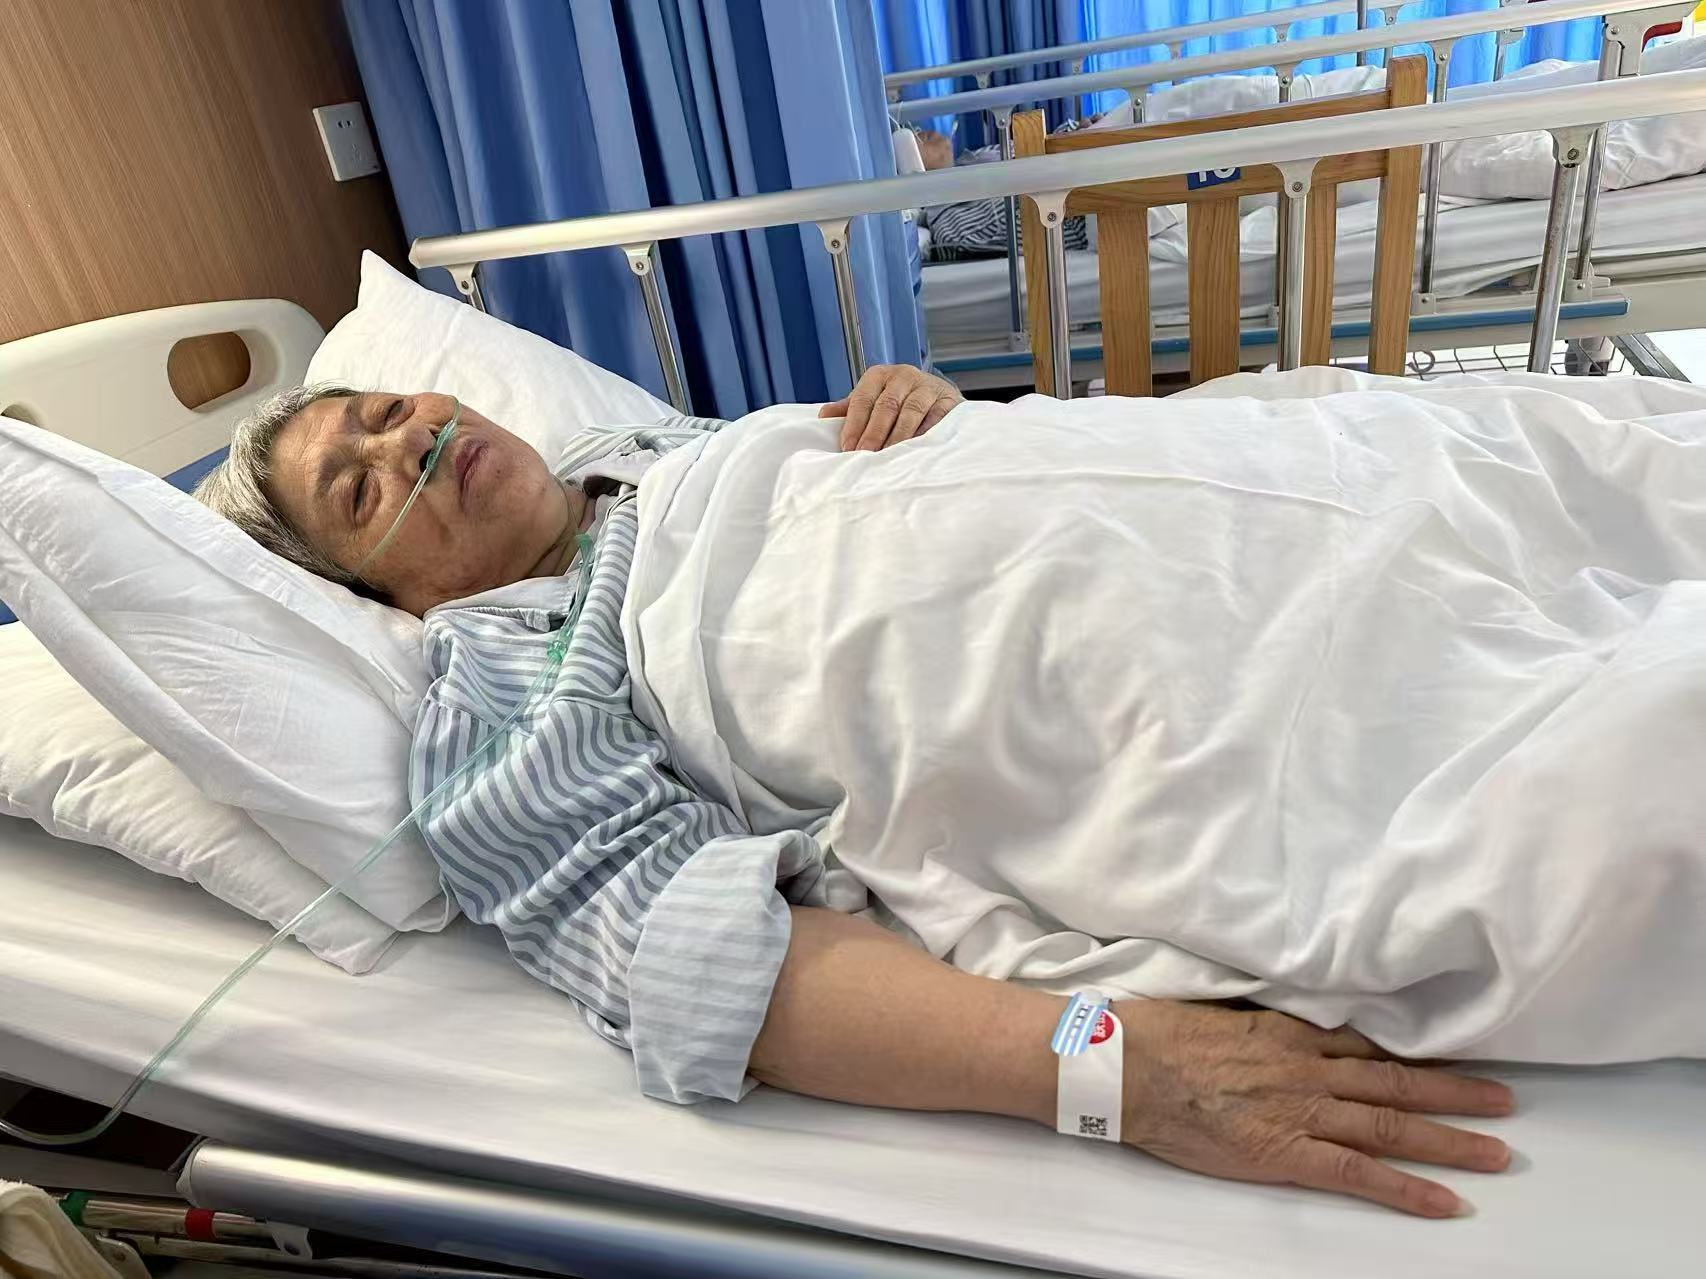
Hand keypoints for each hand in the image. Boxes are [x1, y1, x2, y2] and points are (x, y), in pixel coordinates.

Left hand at [819, 364, 963, 452]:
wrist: (939, 394)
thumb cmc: (899, 399)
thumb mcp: (873, 398)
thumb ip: (851, 408)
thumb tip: (823, 416)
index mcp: (879, 375)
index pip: (863, 399)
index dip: (854, 424)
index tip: (847, 447)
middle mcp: (903, 376)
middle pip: (886, 406)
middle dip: (874, 433)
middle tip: (865, 455)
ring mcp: (927, 387)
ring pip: (911, 412)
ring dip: (898, 437)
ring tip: (888, 457)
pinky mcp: (947, 400)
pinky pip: (936, 418)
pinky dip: (925, 434)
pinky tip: (915, 450)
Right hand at [1117, 1001, 1513, 1217]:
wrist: (1125, 1064)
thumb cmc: (1158, 1035)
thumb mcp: (1219, 1010)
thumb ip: (1261, 1021)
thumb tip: (1282, 1024)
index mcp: (1290, 1032)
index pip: (1368, 1044)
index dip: (1416, 1056)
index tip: (1454, 1060)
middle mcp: (1308, 1068)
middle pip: (1396, 1083)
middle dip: (1455, 1095)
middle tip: (1506, 1102)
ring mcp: (1301, 1111)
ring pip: (1392, 1125)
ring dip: (1449, 1140)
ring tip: (1495, 1152)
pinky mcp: (1284, 1153)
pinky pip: (1358, 1173)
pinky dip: (1406, 1189)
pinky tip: (1445, 1202)